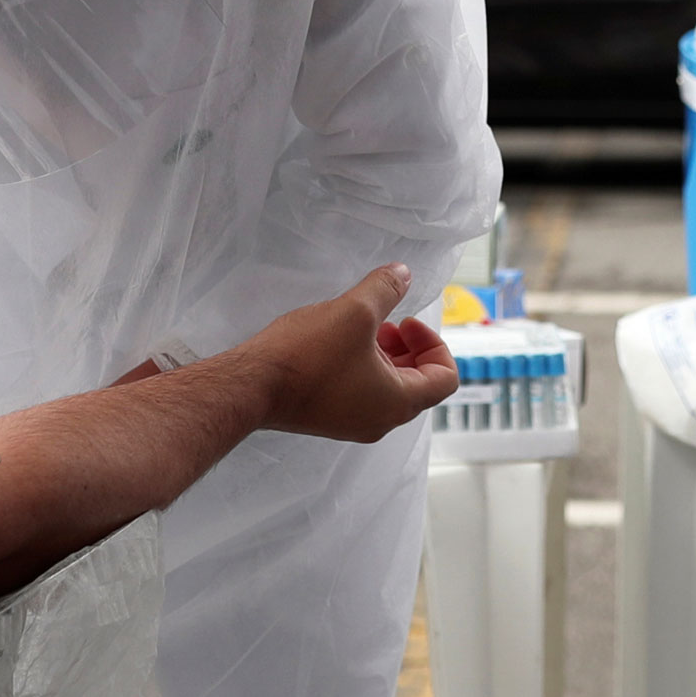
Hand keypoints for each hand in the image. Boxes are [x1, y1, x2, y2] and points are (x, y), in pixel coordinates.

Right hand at [239, 266, 457, 441]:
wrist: (250, 386)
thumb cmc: (307, 355)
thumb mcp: (355, 311)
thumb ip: (386, 289)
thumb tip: (403, 273)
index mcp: (398, 402)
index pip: (445, 378)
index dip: (434, 343)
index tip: (407, 321)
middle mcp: (381, 421)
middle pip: (418, 383)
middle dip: (410, 347)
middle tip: (387, 321)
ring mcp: (353, 423)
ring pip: (388, 388)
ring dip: (385, 356)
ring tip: (361, 327)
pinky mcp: (329, 418)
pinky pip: (362, 393)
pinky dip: (363, 367)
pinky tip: (338, 342)